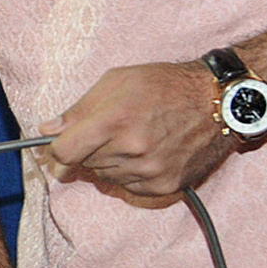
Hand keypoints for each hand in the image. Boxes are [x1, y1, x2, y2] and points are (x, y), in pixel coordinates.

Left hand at [44, 61, 231, 196]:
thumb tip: (48, 129)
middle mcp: (132, 150)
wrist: (218, 102)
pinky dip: (130, 173)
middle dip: (87, 149)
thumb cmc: (166, 85)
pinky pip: (128, 187)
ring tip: (132, 137)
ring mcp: (150, 171)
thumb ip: (78, 109)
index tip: (59, 142)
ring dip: (109, 161)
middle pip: (84, 164)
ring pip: (105, 176)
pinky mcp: (165, 186)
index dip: (56, 147)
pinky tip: (147, 151)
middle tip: (108, 130)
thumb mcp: (117, 81)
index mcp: (115, 120)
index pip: (64, 151)